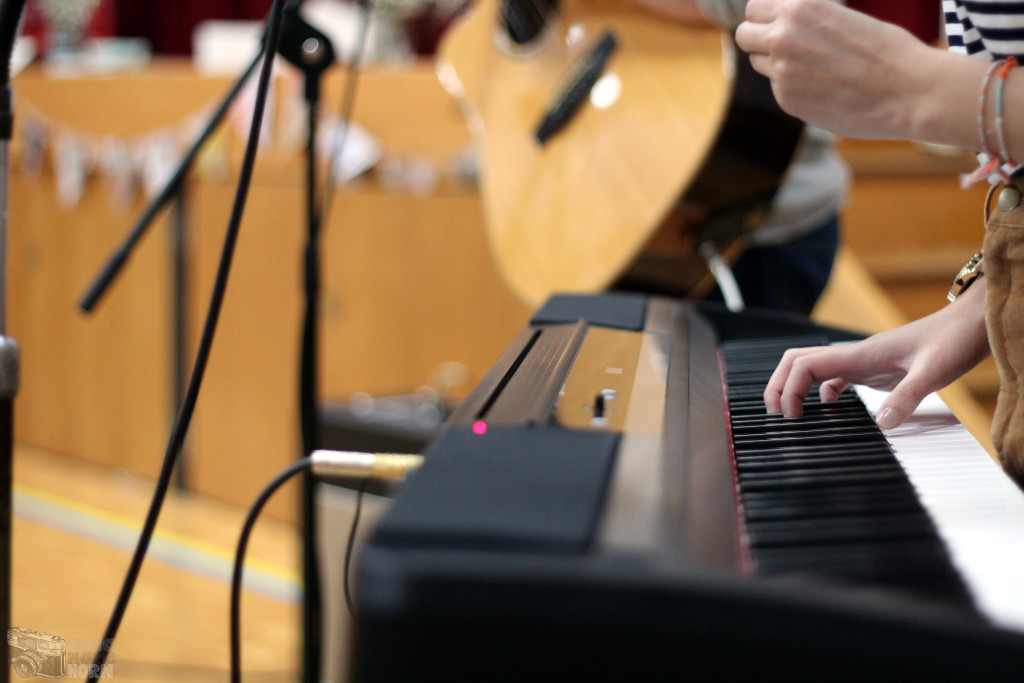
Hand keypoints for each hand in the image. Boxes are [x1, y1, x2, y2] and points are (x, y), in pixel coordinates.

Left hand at [735, 0, 940, 139]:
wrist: (908, 91)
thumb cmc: (886, 50)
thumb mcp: (841, 17)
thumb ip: (806, 22)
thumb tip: (779, 26)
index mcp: (799, 8)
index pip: (754, 8)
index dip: (764, 17)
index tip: (774, 24)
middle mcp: (783, 37)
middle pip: (744, 35)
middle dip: (758, 39)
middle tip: (781, 46)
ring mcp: (781, 71)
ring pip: (758, 63)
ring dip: (775, 63)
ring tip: (813, 66)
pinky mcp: (786, 100)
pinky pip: (778, 89)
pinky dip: (794, 88)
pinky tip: (825, 88)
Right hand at [763, 279, 989, 428]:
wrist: (971, 325)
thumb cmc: (953, 341)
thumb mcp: (932, 373)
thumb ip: (906, 398)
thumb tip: (882, 424)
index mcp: (858, 354)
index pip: (804, 366)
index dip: (789, 390)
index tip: (793, 416)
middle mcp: (853, 355)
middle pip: (796, 362)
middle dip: (778, 386)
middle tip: (776, 415)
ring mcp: (862, 360)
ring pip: (811, 368)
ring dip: (794, 388)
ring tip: (792, 415)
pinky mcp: (873, 368)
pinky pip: (834, 377)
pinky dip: (820, 392)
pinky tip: (829, 409)